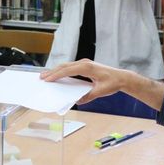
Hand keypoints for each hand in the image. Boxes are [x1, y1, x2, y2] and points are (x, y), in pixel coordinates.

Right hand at [39, 59, 163, 109]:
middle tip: (41, 78)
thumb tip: (77, 101)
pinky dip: (62, 71)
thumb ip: (89, 96)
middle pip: (64, 66)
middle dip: (52, 72)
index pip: (67, 70)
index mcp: (87, 68)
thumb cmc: (113, 83)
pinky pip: (70, 67)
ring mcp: (84, 63)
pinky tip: (58, 76)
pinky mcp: (85, 66)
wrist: (122, 77)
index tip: (47, 79)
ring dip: (56, 71)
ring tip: (46, 76)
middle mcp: (84, 63)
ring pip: (66, 66)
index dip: (56, 75)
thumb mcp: (101, 91)